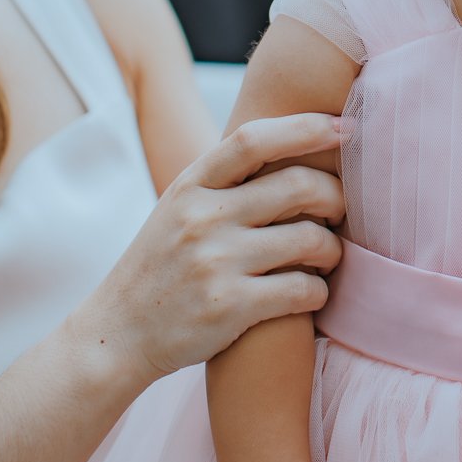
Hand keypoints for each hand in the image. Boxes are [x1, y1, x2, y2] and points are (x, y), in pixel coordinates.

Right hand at [82, 114, 345, 383]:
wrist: (118, 334)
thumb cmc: (164, 263)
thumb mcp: (180, 206)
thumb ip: (227, 178)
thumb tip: (299, 139)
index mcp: (191, 184)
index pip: (253, 139)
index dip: (306, 127)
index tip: (343, 128)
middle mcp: (202, 217)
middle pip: (298, 186)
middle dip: (335, 196)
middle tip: (340, 210)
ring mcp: (215, 262)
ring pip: (310, 239)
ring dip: (333, 249)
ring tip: (328, 256)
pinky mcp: (229, 307)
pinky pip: (302, 290)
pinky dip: (320, 291)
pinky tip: (314, 292)